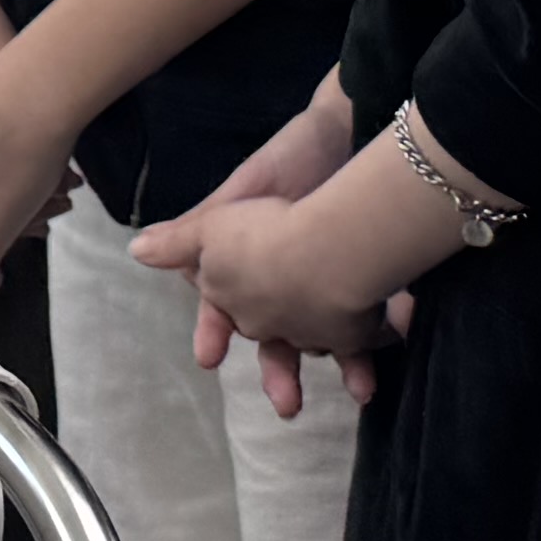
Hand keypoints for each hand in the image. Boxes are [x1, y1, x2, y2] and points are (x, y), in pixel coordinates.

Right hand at [134, 96, 453, 417]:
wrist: (350, 133)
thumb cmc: (289, 162)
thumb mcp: (239, 195)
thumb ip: (195, 230)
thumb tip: (138, 250)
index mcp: (248, 265)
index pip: (224, 311)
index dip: (216, 333)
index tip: (209, 359)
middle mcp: (286, 279)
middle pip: (278, 337)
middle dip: (281, 372)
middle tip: (288, 407)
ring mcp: (329, 280)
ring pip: (331, 336)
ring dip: (344, 364)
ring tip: (363, 390)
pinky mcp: (372, 276)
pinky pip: (380, 315)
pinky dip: (388, 331)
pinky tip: (402, 336)